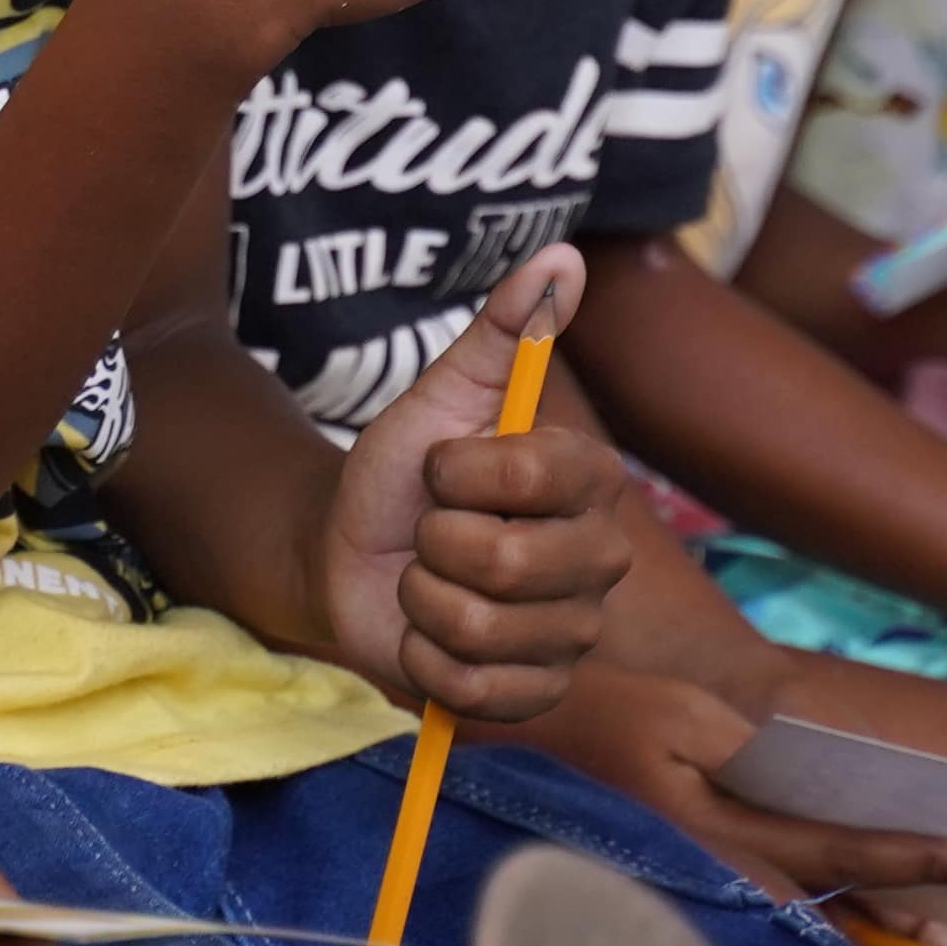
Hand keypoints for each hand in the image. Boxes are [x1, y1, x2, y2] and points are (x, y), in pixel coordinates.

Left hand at [314, 248, 629, 719]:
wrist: (347, 555)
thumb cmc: (400, 474)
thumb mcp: (438, 396)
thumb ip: (503, 329)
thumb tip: (565, 252)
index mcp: (589, 480)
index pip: (535, 478)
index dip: (462, 475)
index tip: (441, 468)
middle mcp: (599, 558)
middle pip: (511, 566)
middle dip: (436, 545)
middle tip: (430, 534)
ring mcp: (573, 632)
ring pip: (484, 629)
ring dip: (423, 603)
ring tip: (427, 582)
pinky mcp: (537, 693)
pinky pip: (479, 689)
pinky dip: (427, 661)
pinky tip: (430, 636)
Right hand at [522, 658, 946, 915]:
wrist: (521, 743)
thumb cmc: (607, 712)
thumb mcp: (684, 713)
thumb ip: (755, 756)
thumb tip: (823, 793)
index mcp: (715, 829)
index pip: (836, 851)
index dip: (913, 859)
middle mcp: (711, 876)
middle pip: (826, 920)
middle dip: (899, 942)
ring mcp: (698, 893)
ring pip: (800, 935)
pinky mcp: (688, 896)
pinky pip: (766, 927)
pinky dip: (822, 942)